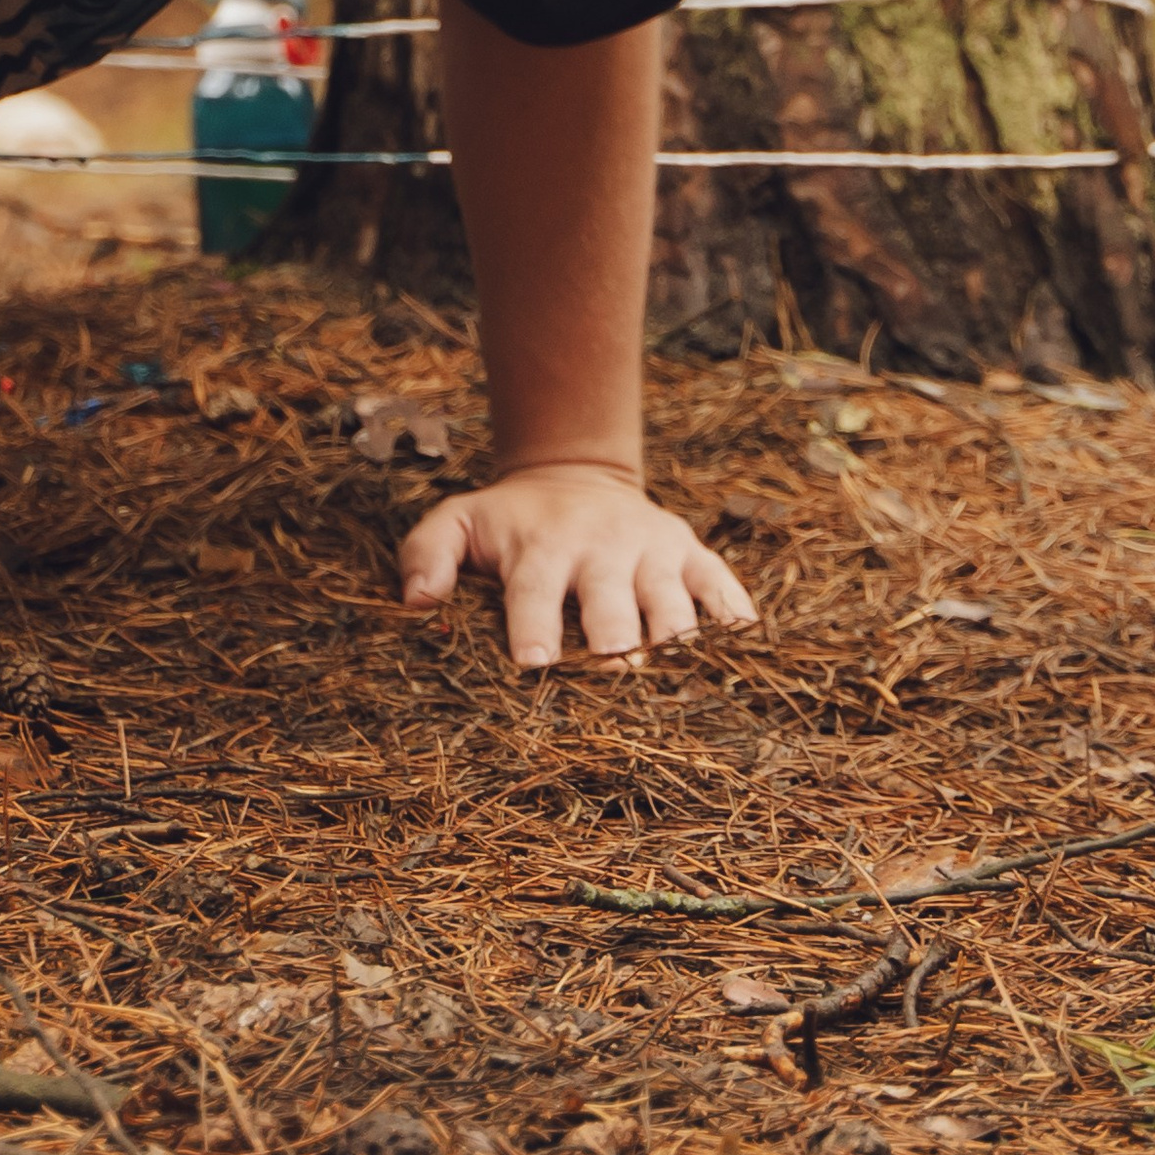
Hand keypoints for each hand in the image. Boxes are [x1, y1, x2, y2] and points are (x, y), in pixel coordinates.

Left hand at [399, 461, 756, 668]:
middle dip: (615, 637)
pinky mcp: (692, 555)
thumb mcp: (459, 521)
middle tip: (616, 673)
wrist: (576, 475)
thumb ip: (428, 554)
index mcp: (544, 546)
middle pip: (614, 600)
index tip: (533, 664)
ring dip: (674, 639)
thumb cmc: (511, 522)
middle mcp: (603, 546)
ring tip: (678, 680)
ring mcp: (654, 549)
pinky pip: (722, 585)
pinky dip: (732, 616)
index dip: (534, 625)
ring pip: (672, 601)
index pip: (536, 588)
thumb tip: (415, 602)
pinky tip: (740, 649)